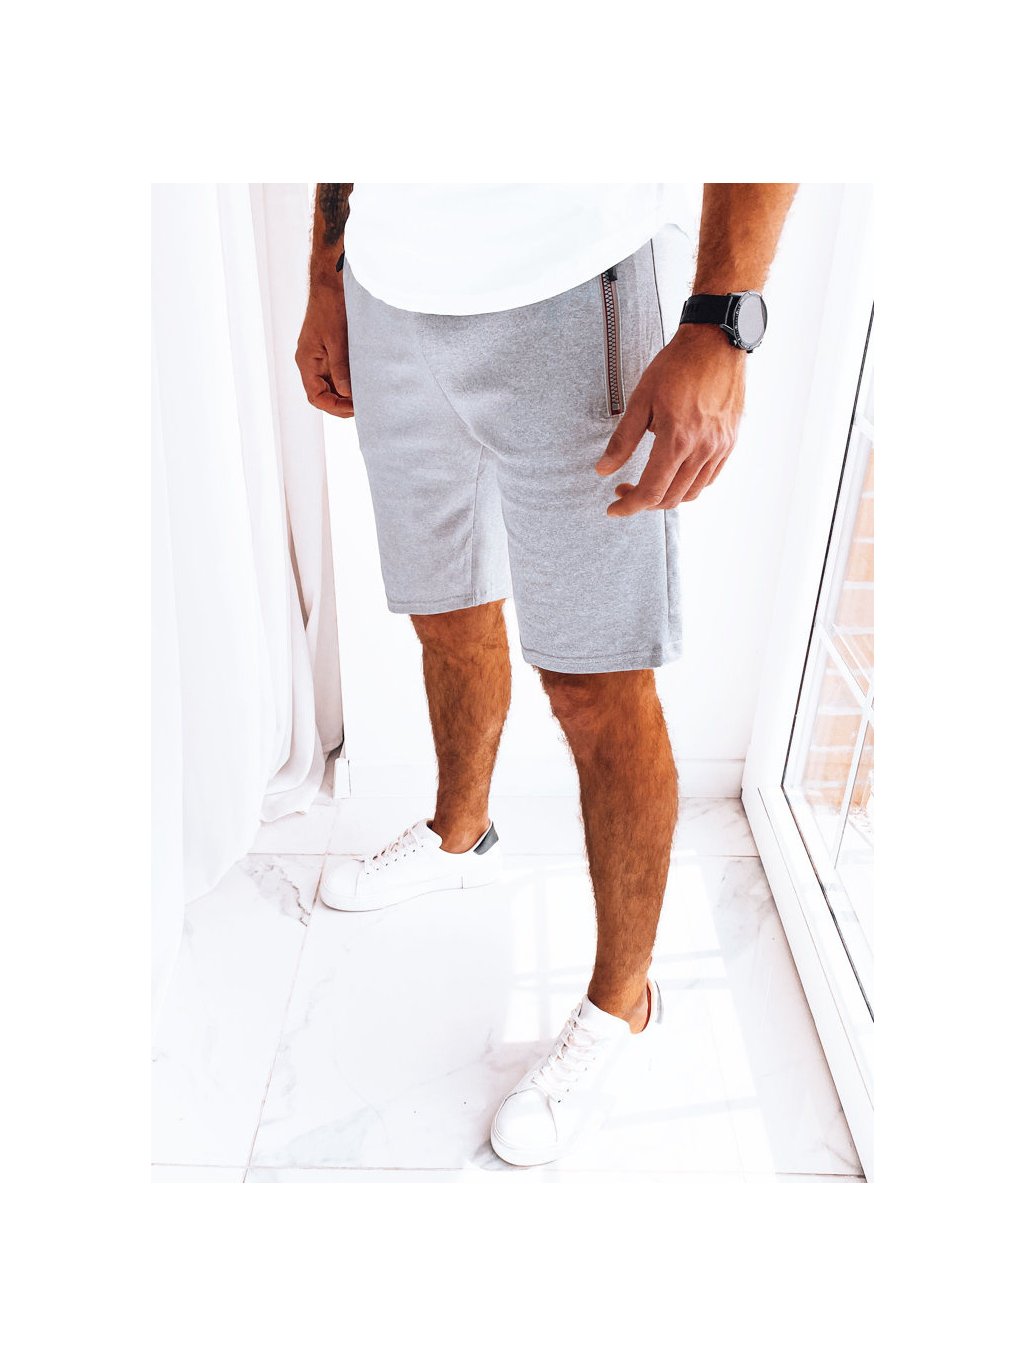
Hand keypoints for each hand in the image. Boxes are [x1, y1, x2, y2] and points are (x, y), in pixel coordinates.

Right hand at [295, 283, 353, 418]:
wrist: (332, 284)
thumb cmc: (330, 306)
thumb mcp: (337, 339)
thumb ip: (340, 367)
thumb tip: (346, 393)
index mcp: (307, 361)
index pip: (316, 396)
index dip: (334, 407)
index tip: (354, 409)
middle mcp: (312, 363)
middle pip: (324, 395)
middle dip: (342, 405)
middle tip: (364, 407)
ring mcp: (322, 359)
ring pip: (333, 387)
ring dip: (347, 395)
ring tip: (367, 398)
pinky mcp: (332, 353)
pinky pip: (339, 374)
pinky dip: (351, 382)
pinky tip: (365, 384)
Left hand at [595, 326, 745, 514]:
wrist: (715, 343)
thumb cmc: (676, 366)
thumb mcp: (641, 399)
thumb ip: (622, 440)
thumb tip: (602, 470)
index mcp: (677, 440)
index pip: (651, 491)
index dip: (629, 506)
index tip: (613, 508)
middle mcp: (702, 449)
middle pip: (670, 498)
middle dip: (643, 502)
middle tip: (623, 489)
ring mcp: (720, 448)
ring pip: (691, 493)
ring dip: (666, 497)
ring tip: (647, 483)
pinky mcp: (730, 442)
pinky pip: (709, 479)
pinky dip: (688, 486)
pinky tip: (673, 474)